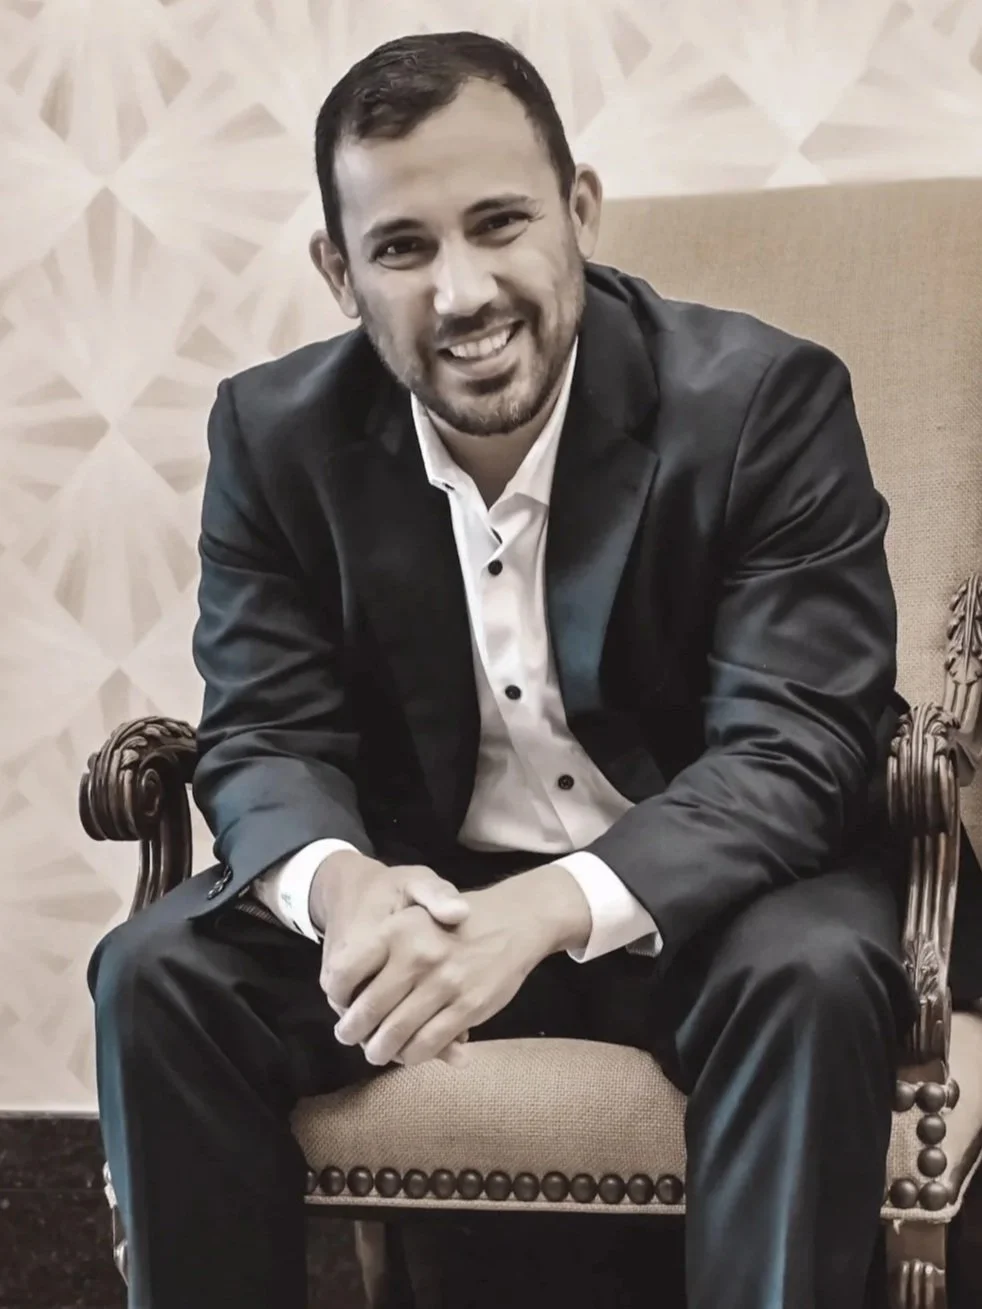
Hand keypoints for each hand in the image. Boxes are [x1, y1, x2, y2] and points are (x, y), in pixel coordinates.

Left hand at [326, 869, 581, 1067]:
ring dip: (380, 1050)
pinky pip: (428, 1043)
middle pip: (366, 1011)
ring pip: (395, 1034)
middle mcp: (417, 954)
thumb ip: (378, 954)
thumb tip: (339, 995)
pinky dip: (413, 1055)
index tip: (339, 1004)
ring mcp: (445, 982)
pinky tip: (409, 1053)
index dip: (336, 995)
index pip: (345, 972)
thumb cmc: (452, 923)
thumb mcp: (412, 918)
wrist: (512, 920)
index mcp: (397, 930)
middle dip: (352, 1032)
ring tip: (375, 1052)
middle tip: (349, 1037)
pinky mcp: (468, 1005)